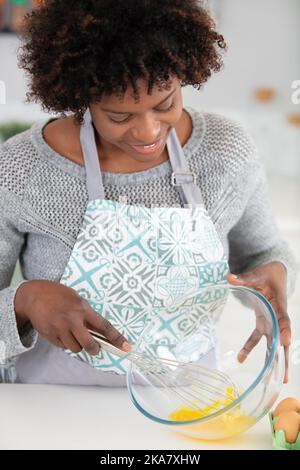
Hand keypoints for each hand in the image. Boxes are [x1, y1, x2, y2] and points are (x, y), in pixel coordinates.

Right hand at [14, 280, 130, 355]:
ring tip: (73, 333)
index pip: (103, 326)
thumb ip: (86, 314)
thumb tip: (98, 332)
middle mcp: (72, 319)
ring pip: (75, 347)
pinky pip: (63, 346)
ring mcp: (60, 328)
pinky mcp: (50, 335)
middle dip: (94, 349)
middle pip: (89, 344)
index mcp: (82, 308)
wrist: (34, 295)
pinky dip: (65, 343)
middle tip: (95, 348)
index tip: (126, 347)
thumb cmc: (57, 295)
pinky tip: (61, 332)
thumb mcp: (76, 300)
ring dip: (77, 345)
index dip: (116, 338)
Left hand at [227, 261, 289, 382]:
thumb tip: (229, 277)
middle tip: (282, 377)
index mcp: (279, 304)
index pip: (284, 318)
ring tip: (273, 381)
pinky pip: (258, 338)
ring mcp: (271, 322)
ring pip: (273, 344)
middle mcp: (278, 317)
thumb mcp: (257, 274)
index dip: (285, 330)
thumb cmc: (268, 274)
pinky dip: (250, 348)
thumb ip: (244, 278)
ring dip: (272, 361)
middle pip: (283, 340)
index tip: (286, 341)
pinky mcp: (264, 323)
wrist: (274, 274)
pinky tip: (240, 359)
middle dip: (283, 359)